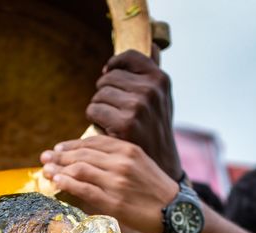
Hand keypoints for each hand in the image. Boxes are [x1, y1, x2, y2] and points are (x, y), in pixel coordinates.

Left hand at [41, 135, 177, 232]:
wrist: (175, 211)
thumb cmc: (157, 189)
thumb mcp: (142, 163)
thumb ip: (120, 156)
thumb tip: (93, 157)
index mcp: (128, 149)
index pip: (93, 142)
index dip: (71, 145)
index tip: (59, 148)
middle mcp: (121, 162)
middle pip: (82, 154)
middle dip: (60, 155)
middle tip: (45, 157)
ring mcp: (117, 182)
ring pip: (79, 169)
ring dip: (59, 169)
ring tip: (47, 170)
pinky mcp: (113, 202)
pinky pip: (84, 189)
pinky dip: (67, 183)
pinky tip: (57, 182)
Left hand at [87, 49, 181, 179]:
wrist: (161, 162)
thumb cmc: (156, 128)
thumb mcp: (161, 98)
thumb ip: (153, 74)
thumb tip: (153, 46)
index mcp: (160, 79)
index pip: (130, 56)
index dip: (115, 64)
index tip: (108, 72)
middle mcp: (151, 90)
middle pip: (109, 78)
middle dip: (104, 91)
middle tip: (111, 107)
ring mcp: (139, 106)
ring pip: (100, 94)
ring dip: (99, 106)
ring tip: (110, 118)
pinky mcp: (125, 123)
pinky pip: (94, 110)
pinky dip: (94, 118)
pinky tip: (105, 127)